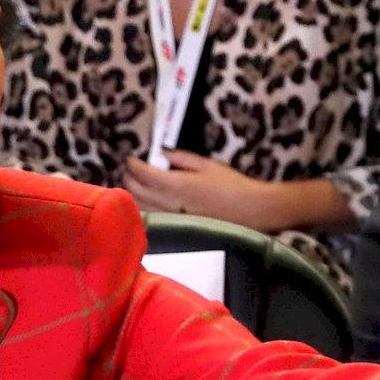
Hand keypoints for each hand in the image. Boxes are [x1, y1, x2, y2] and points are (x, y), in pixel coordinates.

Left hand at [122, 150, 304, 231]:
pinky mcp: (178, 226)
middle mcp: (170, 203)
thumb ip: (181, 158)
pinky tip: (145, 202)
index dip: (132, 163)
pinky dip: (144, 207)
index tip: (131, 157)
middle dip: (128, 177)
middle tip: (128, 169)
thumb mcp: (208, 164)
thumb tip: (163, 153)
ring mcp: (173, 217)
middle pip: (136, 190)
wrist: (251, 210)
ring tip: (132, 184)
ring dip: (133, 193)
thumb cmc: (233, 186)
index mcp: (177, 184)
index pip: (142, 173)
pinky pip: (152, 216)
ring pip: (141, 206)